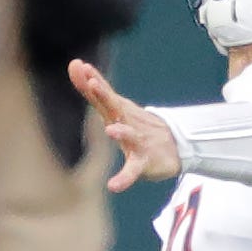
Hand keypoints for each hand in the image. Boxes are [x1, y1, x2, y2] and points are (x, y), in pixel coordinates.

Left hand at [68, 59, 179, 191]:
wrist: (174, 146)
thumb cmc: (137, 126)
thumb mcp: (116, 107)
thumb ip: (94, 89)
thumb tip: (76, 63)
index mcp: (118, 111)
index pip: (102, 94)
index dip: (91, 81)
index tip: (81, 66)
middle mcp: (127, 123)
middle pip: (115, 107)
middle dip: (104, 96)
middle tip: (93, 83)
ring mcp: (137, 141)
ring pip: (129, 135)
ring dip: (122, 133)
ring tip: (111, 130)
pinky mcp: (143, 162)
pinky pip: (132, 171)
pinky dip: (124, 179)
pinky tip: (114, 186)